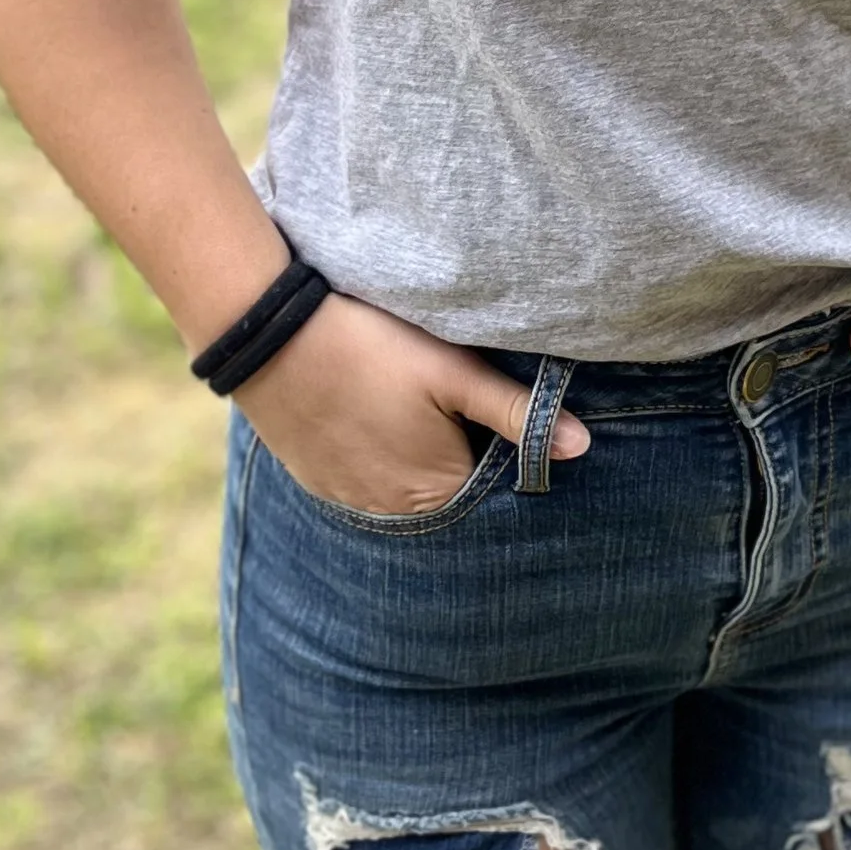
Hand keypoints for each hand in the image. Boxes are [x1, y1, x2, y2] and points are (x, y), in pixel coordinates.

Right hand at [234, 293, 589, 513]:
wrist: (270, 336)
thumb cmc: (371, 348)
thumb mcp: (451, 371)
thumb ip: (515, 411)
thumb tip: (581, 447)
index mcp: (436, 491)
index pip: (492, 489)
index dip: (501, 452)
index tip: (493, 416)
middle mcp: (392, 513)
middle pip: (448, 493)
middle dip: (459, 458)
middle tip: (449, 407)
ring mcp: (348, 501)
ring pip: (404, 489)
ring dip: (416, 460)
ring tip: (408, 408)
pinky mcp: (316, 483)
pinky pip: (364, 484)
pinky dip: (377, 460)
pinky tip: (373, 419)